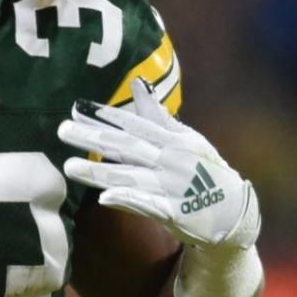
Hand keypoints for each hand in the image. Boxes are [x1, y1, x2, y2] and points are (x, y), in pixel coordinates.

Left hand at [58, 78, 259, 249]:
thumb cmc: (205, 171)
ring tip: (69, 167)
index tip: (78, 109)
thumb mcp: (187, 139)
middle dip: (93, 139)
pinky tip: (105, 198)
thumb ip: (159, 115)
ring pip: (130, 177)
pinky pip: (147, 206)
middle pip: (126, 148)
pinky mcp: (174, 212)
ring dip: (99, 172)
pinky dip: (128, 201)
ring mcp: (172, 187)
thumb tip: (138, 83)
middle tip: (62, 130)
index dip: (106, 117)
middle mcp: (170, 160)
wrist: (234, 212)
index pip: (134, 126)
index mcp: (173, 141)